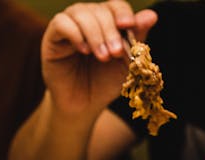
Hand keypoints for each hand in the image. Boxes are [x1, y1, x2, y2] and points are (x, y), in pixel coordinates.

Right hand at [42, 1, 157, 116]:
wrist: (84, 105)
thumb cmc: (105, 83)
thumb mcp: (126, 62)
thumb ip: (137, 39)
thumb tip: (152, 15)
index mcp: (107, 23)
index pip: (115, 6)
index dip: (122, 12)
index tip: (129, 25)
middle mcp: (88, 19)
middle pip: (99, 9)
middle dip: (110, 30)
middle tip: (116, 52)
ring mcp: (70, 26)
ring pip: (80, 13)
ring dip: (95, 34)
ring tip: (103, 56)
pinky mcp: (52, 36)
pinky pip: (61, 23)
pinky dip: (75, 34)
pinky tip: (84, 51)